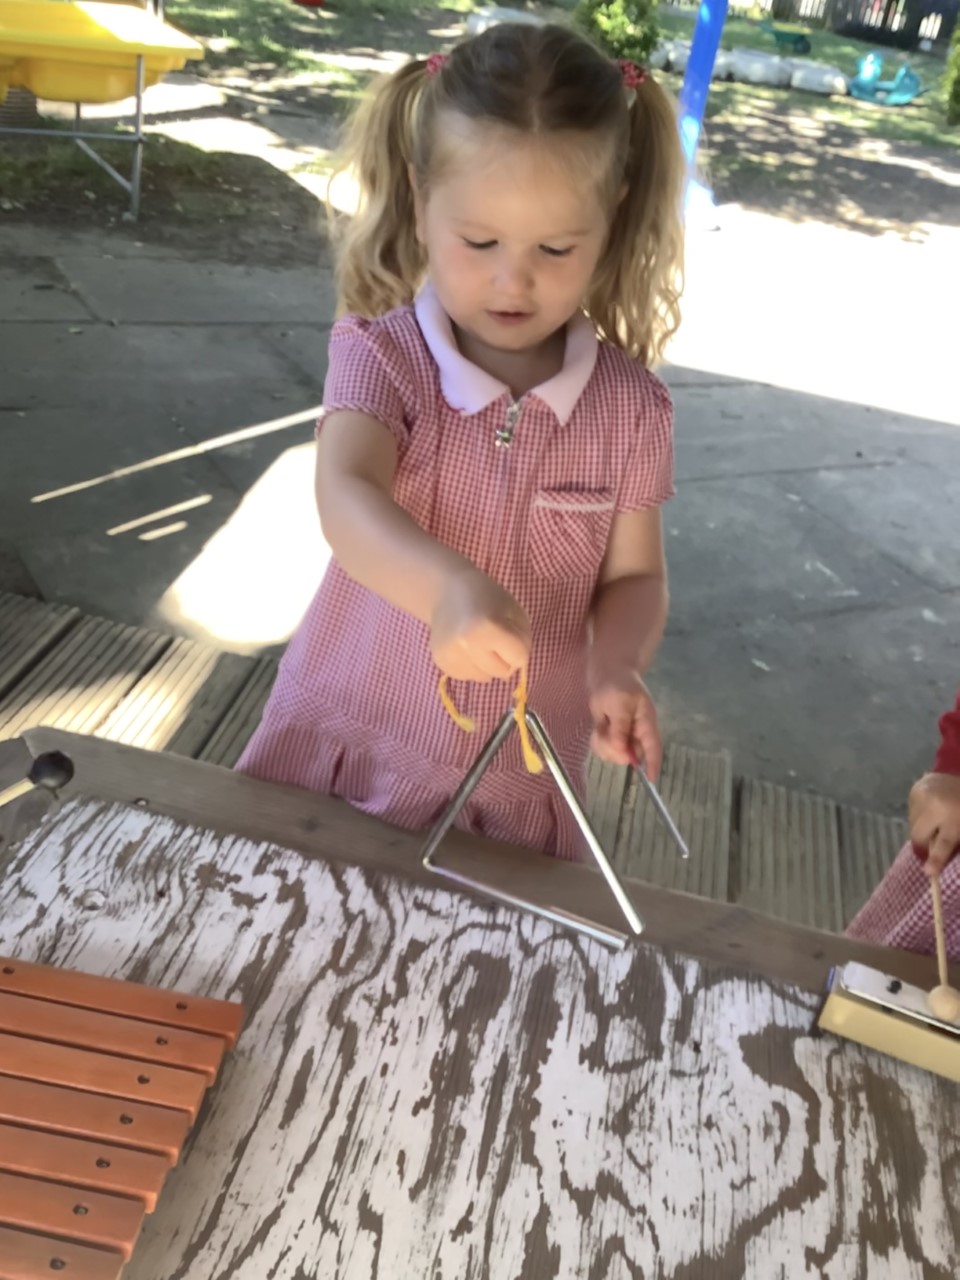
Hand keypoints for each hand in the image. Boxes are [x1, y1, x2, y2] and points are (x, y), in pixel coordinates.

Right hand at [431, 569, 530, 682]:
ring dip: (487, 663)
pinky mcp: (441, 662)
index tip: (509, 631)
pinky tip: (465, 646)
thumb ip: (522, 641)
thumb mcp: (515, 610)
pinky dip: (471, 665)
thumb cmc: (487, 597)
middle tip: (493, 636)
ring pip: (485, 678)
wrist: (446, 591)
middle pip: (502, 672)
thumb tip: (513, 668)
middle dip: (503, 657)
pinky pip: (468, 676)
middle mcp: (466, 645)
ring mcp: (451, 656)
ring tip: (477, 640)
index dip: (519, 646)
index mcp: (487, 627)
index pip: (519, 658)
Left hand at [588, 661, 661, 778]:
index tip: (651, 779)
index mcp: (646, 723)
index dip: (653, 764)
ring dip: (603, 745)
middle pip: (630, 756)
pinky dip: (597, 742)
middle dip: (615, 750)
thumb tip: (623, 752)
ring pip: (614, 754)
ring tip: (601, 725)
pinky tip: (597, 728)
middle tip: (604, 731)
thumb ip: (621, 728)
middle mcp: (636, 733)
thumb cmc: (617, 683)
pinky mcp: (611, 735)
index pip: (653, 747)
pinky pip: (604, 749)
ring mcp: (623, 735)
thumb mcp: (620, 703)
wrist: (606, 672)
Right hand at [909, 771, 959, 876]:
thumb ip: (953, 844)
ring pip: (913, 826)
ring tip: (933, 825)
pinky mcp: (913, 792)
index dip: (936, 860)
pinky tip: (929, 813)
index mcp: (954, 816)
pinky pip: (911, 814)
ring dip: (921, 831)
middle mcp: (934, 806)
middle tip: (928, 852)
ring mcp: (921, 797)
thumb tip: (934, 865)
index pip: (943, 844)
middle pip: (920, 836)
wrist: (959, 772)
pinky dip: (919, 818)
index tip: (929, 873)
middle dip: (923, 846)